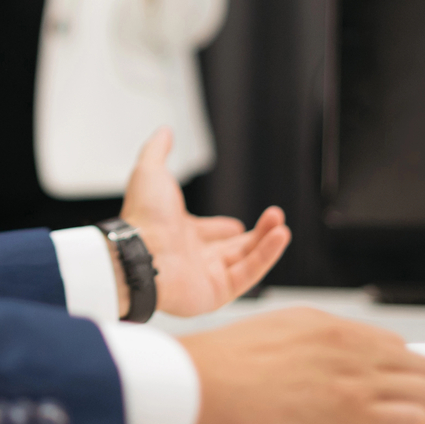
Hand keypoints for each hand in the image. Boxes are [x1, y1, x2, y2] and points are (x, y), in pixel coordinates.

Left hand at [119, 128, 290, 317]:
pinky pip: (248, 274)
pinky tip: (280, 236)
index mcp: (178, 233)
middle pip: (232, 247)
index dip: (223, 228)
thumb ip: (158, 150)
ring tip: (282, 225)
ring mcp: (205, 276)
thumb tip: (164, 131)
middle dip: (255, 234)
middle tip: (274, 218)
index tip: (237, 224)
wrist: (142, 253)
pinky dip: (266, 256)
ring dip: (265, 242)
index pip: (209, 233)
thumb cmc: (143, 218)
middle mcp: (192, 256)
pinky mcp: (218, 292)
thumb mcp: (151, 172)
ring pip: (244, 259)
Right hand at [179, 307, 424, 423]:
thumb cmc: (214, 371)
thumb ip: (308, 350)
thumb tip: (324, 379)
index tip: (383, 398)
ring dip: (415, 420)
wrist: (194, 385)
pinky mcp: (354, 413)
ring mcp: (355, 376)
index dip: (393, 379)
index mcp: (327, 325)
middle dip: (414, 398)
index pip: (395, 346)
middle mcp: (349, 344)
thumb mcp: (268, 336)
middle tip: (387, 422)